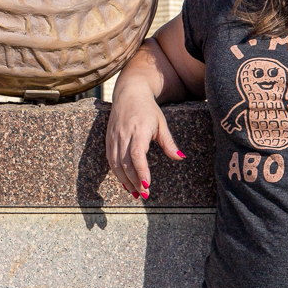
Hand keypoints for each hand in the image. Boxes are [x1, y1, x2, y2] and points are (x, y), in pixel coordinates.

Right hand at [106, 83, 183, 198]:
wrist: (128, 93)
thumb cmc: (148, 108)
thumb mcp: (162, 123)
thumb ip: (169, 142)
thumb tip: (180, 158)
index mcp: (138, 130)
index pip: (136, 154)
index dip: (141, 171)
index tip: (147, 184)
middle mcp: (123, 134)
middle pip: (125, 163)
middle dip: (134, 181)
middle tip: (145, 194)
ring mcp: (114, 137)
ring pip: (115, 164)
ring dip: (124, 180)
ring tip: (135, 193)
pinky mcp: (108, 139)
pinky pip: (110, 160)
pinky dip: (117, 173)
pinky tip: (125, 182)